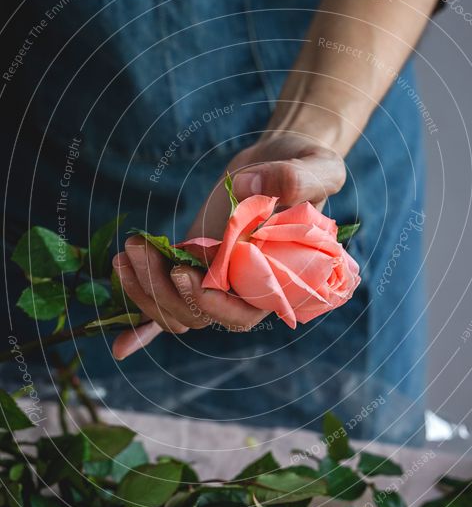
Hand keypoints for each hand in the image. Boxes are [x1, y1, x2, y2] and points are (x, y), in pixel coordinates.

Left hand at [111, 133, 345, 358]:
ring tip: (128, 250)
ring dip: (146, 291)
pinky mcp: (194, 266)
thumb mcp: (318, 167)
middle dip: (164, 291)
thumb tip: (247, 189)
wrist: (282, 158)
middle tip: (139, 250)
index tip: (183, 273)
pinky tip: (119, 347)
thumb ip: (295, 179)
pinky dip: (144, 329)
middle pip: (200, 316)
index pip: (243, 312)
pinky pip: (169, 304)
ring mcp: (216, 279)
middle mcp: (245, 288)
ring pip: (177, 311)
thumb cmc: (309, 168)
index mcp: (278, 278)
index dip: (211, 304)